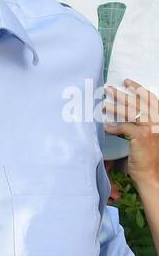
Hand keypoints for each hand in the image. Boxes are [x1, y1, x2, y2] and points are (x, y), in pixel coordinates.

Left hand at [103, 79, 158, 193]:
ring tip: (102, 104)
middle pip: (137, 102)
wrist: (152, 174)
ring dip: (115, 107)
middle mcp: (156, 121)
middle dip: (122, 94)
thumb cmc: (148, 158)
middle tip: (108, 88)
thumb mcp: (146, 138)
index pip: (149, 98)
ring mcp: (150, 128)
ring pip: (130, 112)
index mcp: (158, 120)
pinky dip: (113, 127)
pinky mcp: (141, 136)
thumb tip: (121, 118)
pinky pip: (124, 128)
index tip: (128, 81)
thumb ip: (138, 126)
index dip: (138, 88)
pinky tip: (104, 127)